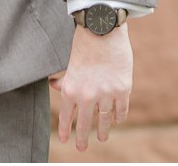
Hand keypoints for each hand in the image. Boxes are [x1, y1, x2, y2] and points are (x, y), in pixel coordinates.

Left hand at [49, 25, 132, 151]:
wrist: (102, 30)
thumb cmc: (84, 44)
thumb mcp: (69, 64)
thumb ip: (64, 80)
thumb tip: (55, 86)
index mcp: (71, 89)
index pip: (67, 116)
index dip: (65, 130)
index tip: (65, 140)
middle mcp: (87, 95)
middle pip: (84, 124)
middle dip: (82, 138)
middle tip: (81, 148)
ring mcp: (106, 94)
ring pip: (105, 121)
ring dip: (103, 131)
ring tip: (102, 137)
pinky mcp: (122, 90)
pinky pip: (120, 111)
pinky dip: (118, 117)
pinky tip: (116, 120)